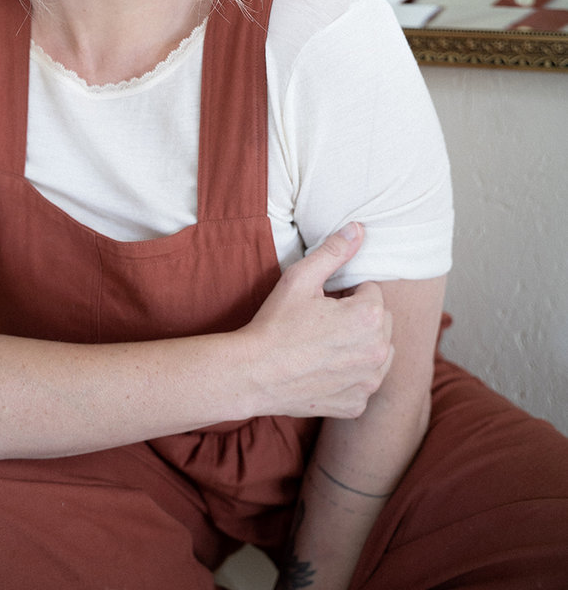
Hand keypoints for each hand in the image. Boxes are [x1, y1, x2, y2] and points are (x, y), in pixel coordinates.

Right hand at [238, 223, 392, 419]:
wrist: (253, 373)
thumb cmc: (275, 324)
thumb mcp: (301, 278)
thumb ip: (334, 251)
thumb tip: (358, 228)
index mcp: (369, 317)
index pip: (371, 291)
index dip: (347, 293)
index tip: (323, 302)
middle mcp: (377, 352)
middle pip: (380, 322)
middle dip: (359, 318)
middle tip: (322, 321)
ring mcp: (368, 382)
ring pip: (378, 352)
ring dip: (361, 345)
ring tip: (326, 344)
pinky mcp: (357, 404)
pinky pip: (365, 381)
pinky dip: (351, 375)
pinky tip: (325, 368)